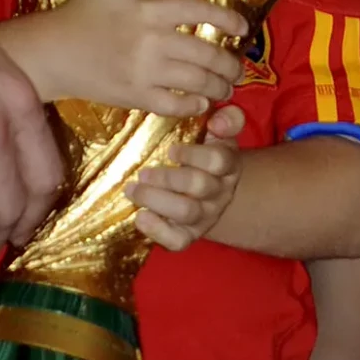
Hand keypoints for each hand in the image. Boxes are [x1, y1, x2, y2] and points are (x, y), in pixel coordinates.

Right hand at [9, 0, 245, 116]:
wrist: (52, 52)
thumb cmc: (79, 14)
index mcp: (149, 9)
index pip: (201, 11)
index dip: (228, 19)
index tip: (243, 29)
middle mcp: (153, 40)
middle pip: (206, 53)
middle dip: (230, 64)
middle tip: (237, 70)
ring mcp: (145, 71)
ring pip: (196, 82)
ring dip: (218, 87)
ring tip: (225, 88)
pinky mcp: (135, 95)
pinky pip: (174, 104)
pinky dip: (192, 106)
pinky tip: (199, 103)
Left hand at [123, 104, 243, 249]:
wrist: (209, 190)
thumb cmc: (205, 152)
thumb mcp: (219, 133)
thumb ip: (226, 118)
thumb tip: (218, 120)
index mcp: (228, 164)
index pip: (219, 160)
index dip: (194, 155)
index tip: (171, 150)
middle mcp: (220, 192)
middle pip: (199, 186)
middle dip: (168, 178)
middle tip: (142, 173)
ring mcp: (205, 216)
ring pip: (186, 212)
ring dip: (156, 200)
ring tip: (132, 189)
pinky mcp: (189, 235)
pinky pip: (178, 241)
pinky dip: (158, 231)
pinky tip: (140, 217)